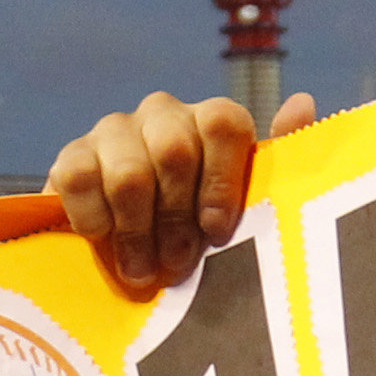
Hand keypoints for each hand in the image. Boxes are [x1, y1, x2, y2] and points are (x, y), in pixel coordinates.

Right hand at [48, 86, 317, 297]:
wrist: (130, 250)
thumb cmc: (201, 228)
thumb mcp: (247, 206)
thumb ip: (278, 161)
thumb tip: (302, 103)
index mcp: (213, 121)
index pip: (223, 123)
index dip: (221, 181)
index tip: (218, 233)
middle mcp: (165, 114)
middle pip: (174, 150)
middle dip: (178, 219)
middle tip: (179, 266)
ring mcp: (115, 130)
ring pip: (128, 173)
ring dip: (138, 233)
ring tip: (144, 272)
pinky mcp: (72, 155)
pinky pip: (78, 180)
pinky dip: (95, 223)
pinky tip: (105, 243)